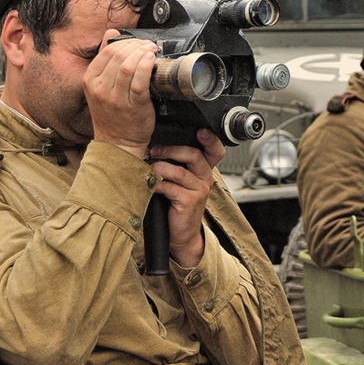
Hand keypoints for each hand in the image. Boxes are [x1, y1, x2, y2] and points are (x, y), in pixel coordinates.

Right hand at [84, 30, 156, 158]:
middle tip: (148, 45)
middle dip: (137, 45)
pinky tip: (152, 60)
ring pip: (129, 65)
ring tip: (152, 51)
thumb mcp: (99, 86)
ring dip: (143, 53)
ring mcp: (115, 98)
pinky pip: (139, 81)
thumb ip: (105, 60)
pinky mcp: (132, 105)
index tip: (138, 42)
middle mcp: (100, 88)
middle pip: (119, 55)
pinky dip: (147, 66)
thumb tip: (112, 33)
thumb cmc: (112, 116)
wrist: (118, 144)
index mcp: (90, 80)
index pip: (107, 51)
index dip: (126, 42)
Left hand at [150, 129, 224, 267]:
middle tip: (154, 151)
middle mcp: (205, 178)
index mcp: (204, 170)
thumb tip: (156, 145)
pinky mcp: (190, 201)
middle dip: (171, 150)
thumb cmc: (177, 205)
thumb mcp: (181, 181)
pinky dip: (157, 184)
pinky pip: (171, 187)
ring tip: (149, 168)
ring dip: (160, 167)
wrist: (182, 233)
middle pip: (194, 155)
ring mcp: (199, 190)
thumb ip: (177, 164)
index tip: (200, 131)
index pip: (215, 151)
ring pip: (179, 171)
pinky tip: (150, 185)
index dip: (210, 139)